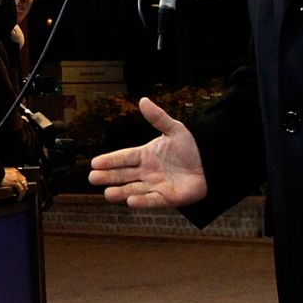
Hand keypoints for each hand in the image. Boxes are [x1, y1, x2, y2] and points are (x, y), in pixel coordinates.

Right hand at [0, 167, 28, 198]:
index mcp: (14, 170)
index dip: (22, 182)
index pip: (21, 177)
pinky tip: (19, 198)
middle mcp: (16, 173)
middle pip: (24, 181)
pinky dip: (20, 195)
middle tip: (24, 191)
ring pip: (23, 186)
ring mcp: (16, 177)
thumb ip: (8, 180)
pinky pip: (20, 190)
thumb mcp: (4, 176)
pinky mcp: (15, 182)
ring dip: (23, 192)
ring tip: (21, 196)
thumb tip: (9, 186)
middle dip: (24, 186)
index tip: (22, 185)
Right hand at [88, 98, 206, 208]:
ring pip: (134, 189)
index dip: (110, 160)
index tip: (95, 162)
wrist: (210, 163)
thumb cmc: (191, 146)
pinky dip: (142, 201)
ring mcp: (156, 185)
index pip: (124, 157)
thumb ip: (158, 117)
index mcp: (146, 154)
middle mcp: (147, 171)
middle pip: (124, 174)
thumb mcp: (174, 129)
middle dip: (108, 177)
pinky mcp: (168, 197)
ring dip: (120, 192)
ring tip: (106, 194)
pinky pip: (152, 200)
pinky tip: (130, 202)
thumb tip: (143, 100)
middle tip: (92, 178)